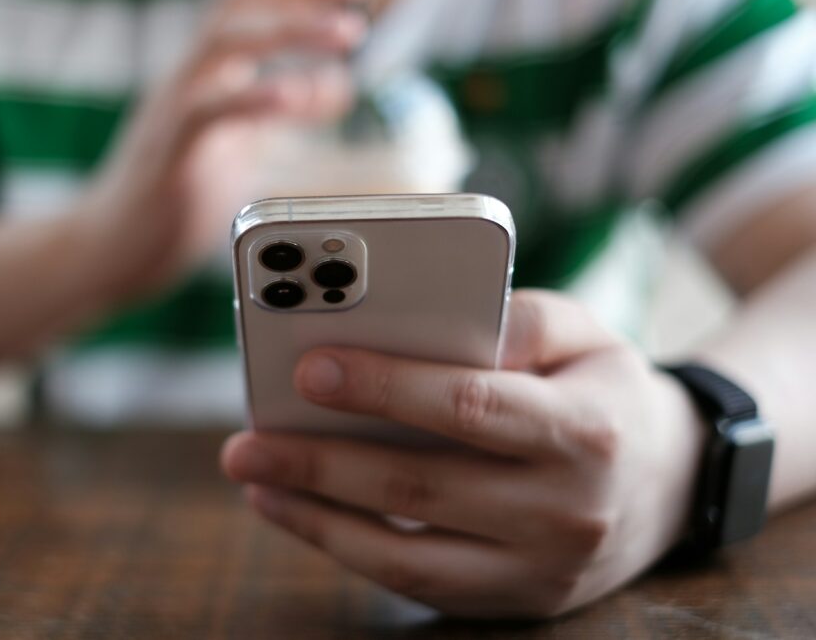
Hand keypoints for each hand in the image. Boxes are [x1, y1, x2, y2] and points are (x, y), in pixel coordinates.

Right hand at [77, 0, 381, 300]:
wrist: (111, 249)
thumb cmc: (176, 196)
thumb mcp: (241, 144)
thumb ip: (283, 110)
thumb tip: (337, 84)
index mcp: (207, 74)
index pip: (253, 7)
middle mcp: (188, 79)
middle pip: (240, 7)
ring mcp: (173, 111)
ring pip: (224, 43)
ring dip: (291, 29)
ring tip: (349, 31)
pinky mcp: (168, 153)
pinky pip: (207, 112)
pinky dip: (255, 99)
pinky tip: (297, 94)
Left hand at [222, 290, 706, 617]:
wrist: (673, 482)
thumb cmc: (606, 389)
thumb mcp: (583, 332)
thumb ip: (514, 318)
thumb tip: (426, 323)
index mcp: (584, 431)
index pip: (469, 407)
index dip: (385, 389)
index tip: (309, 370)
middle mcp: (566, 512)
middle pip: (421, 488)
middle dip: (322, 464)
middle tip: (246, 440)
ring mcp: (541, 571)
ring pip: (408, 557)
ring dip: (318, 519)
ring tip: (256, 479)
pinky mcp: (516, 602)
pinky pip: (418, 584)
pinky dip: (350, 548)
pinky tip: (301, 512)